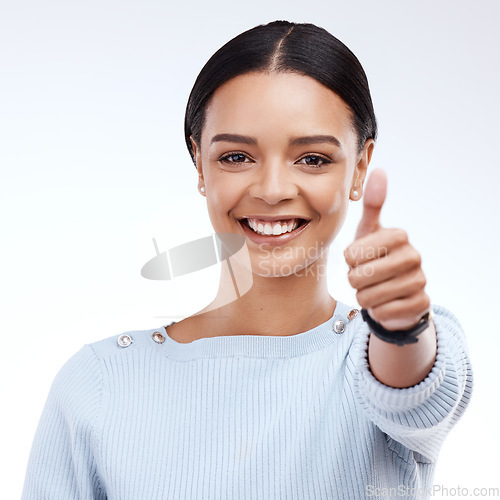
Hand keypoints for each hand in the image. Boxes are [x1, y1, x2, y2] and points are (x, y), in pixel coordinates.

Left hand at [344, 168, 430, 330]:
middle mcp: (414, 256)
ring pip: (368, 297)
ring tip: (375, 288)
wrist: (396, 291)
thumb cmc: (376, 256)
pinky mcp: (420, 304)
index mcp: (398, 235)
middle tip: (365, 275)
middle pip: (358, 277)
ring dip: (364, 296)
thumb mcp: (369, 231)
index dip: (349, 260)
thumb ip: (372, 204)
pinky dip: (378, 311)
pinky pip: (382, 312)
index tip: (359, 257)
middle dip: (354, 280)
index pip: (352, 254)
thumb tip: (379, 170)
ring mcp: (420, 281)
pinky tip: (387, 302)